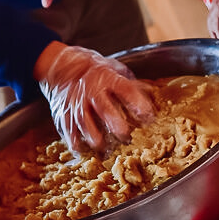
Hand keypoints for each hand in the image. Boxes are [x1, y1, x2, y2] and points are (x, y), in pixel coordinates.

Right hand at [39, 45, 158, 153]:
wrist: (64, 69)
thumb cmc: (96, 73)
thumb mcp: (115, 70)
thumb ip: (132, 84)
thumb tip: (154, 96)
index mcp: (108, 79)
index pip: (126, 90)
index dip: (138, 103)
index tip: (149, 117)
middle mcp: (92, 92)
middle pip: (104, 108)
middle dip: (115, 124)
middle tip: (125, 136)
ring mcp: (76, 104)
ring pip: (84, 122)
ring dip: (95, 137)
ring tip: (104, 148)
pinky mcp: (64, 115)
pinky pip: (68, 131)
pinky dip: (75, 143)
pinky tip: (83, 150)